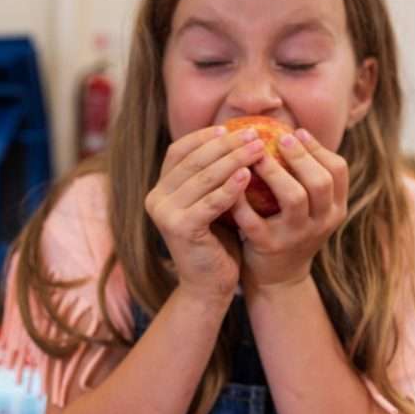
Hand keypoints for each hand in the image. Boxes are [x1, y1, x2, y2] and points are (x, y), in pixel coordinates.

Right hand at [145, 125, 264, 301]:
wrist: (209, 286)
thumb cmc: (217, 242)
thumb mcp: (212, 203)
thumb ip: (215, 176)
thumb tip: (237, 136)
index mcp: (161, 189)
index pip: (179, 151)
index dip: (203, 137)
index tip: (230, 127)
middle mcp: (156, 199)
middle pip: (193, 161)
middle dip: (225, 144)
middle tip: (253, 133)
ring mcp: (165, 214)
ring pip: (203, 178)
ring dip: (233, 160)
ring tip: (258, 148)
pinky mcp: (180, 229)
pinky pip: (210, 202)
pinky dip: (230, 187)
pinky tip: (249, 176)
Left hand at [229, 128, 347, 291]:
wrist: (277, 277)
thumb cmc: (289, 228)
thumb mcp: (309, 206)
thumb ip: (306, 175)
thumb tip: (290, 129)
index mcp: (335, 208)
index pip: (338, 170)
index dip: (318, 148)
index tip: (297, 131)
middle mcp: (322, 222)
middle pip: (320, 182)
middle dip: (300, 155)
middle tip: (279, 136)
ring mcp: (298, 236)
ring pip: (294, 198)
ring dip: (275, 172)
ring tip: (256, 155)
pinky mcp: (270, 247)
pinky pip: (255, 220)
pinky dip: (243, 200)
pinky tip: (232, 184)